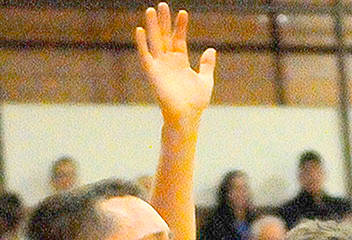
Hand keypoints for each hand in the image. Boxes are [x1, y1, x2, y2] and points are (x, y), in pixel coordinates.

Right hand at [135, 4, 215, 123]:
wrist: (186, 117)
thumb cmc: (196, 103)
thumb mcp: (205, 81)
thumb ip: (207, 65)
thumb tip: (211, 50)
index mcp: (180, 62)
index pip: (178, 39)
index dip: (180, 26)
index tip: (183, 13)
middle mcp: (168, 62)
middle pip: (164, 36)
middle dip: (163, 21)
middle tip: (162, 5)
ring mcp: (160, 67)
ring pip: (154, 42)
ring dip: (152, 27)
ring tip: (151, 10)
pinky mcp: (153, 74)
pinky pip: (145, 56)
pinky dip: (141, 44)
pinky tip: (140, 30)